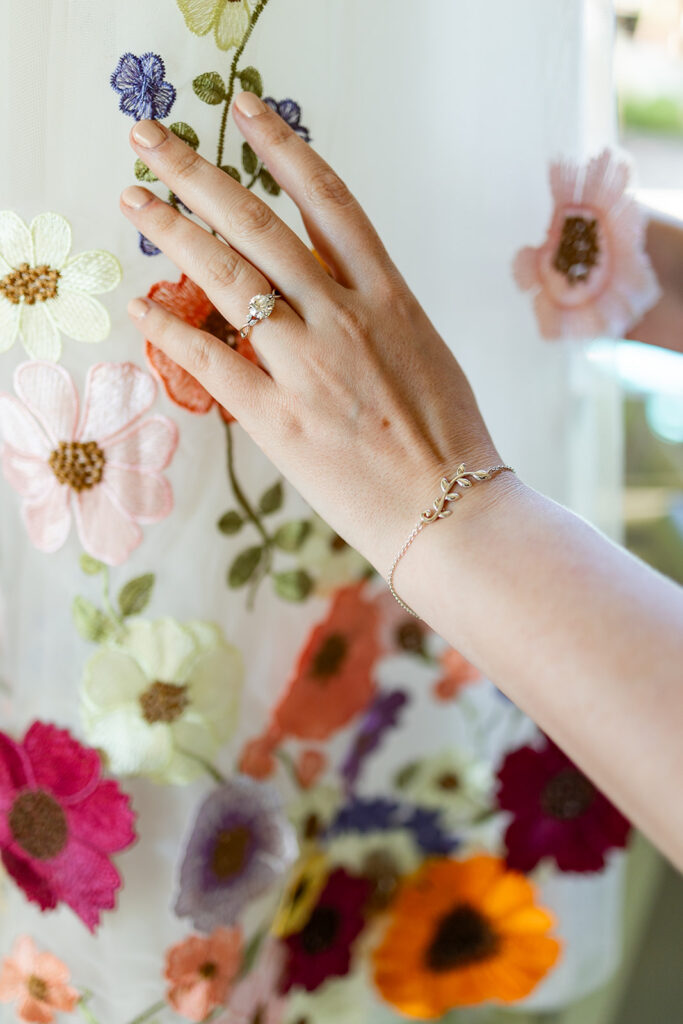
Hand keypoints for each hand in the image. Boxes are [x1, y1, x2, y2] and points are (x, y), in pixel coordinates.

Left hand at [120, 92, 507, 577]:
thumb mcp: (422, 350)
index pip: (327, 200)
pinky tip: (142, 308)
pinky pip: (211, 361)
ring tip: (134, 203)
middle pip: (258, 223)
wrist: (451, 510)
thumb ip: (371, 309)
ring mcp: (309, 365)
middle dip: (197, 172)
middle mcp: (344, 317)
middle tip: (150, 141)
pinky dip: (170, 329)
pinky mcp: (278, 418)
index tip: (245, 111)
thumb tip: (321, 286)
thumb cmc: (447, 438)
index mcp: (388, 296)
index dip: (282, 147)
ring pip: (227, 278)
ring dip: (172, 232)